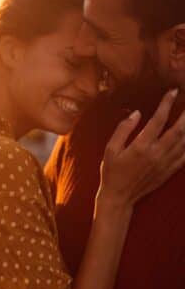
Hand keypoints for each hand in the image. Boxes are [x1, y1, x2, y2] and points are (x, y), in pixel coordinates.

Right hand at [100, 88, 184, 204]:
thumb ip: (123, 130)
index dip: (166, 104)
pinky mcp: (169, 171)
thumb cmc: (111, 172)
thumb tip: (136, 113)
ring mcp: (165, 163)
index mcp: (141, 147)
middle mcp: (157, 154)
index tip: (173, 92)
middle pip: (179, 130)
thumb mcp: (110, 149)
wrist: (119, 197)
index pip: (158, 120)